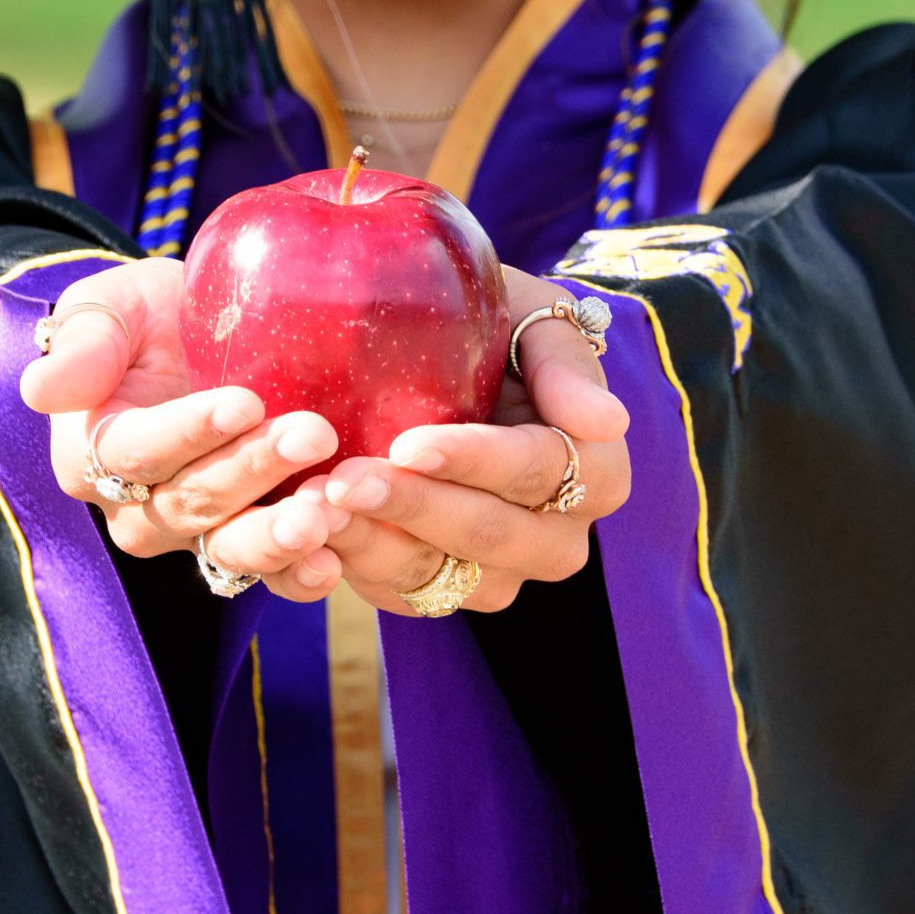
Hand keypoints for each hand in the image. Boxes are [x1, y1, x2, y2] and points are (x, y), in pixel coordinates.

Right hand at [18, 262, 348, 604]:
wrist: (203, 338)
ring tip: (325, 513)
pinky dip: (299, 576)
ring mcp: (193, 535)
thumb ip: (83, 342)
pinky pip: (266, 579)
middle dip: (252, 470)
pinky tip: (333, 561)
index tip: (244, 402)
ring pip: (226, 549)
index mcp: (90, 454)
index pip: (136, 452)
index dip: (190, 431)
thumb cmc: (149, 316)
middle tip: (312, 434)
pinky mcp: (243, 547)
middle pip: (190, 502)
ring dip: (275, 537)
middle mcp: (136, 508)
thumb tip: (39, 389)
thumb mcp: (111, 305)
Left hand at [301, 268, 630, 615]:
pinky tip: (306, 535)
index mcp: (596, 470)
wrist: (453, 362)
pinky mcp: (444, 590)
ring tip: (312, 508)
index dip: (474, 461)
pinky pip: (399, 596)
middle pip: (490, 534)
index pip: (538, 470)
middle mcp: (556, 536)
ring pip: (441, 576)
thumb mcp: (535, 318)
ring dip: (372, 545)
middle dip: (413, 507)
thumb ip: (565, 363)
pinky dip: (351, 569)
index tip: (409, 443)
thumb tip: (608, 421)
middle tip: (342, 480)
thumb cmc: (501, 330)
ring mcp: (501, 573)